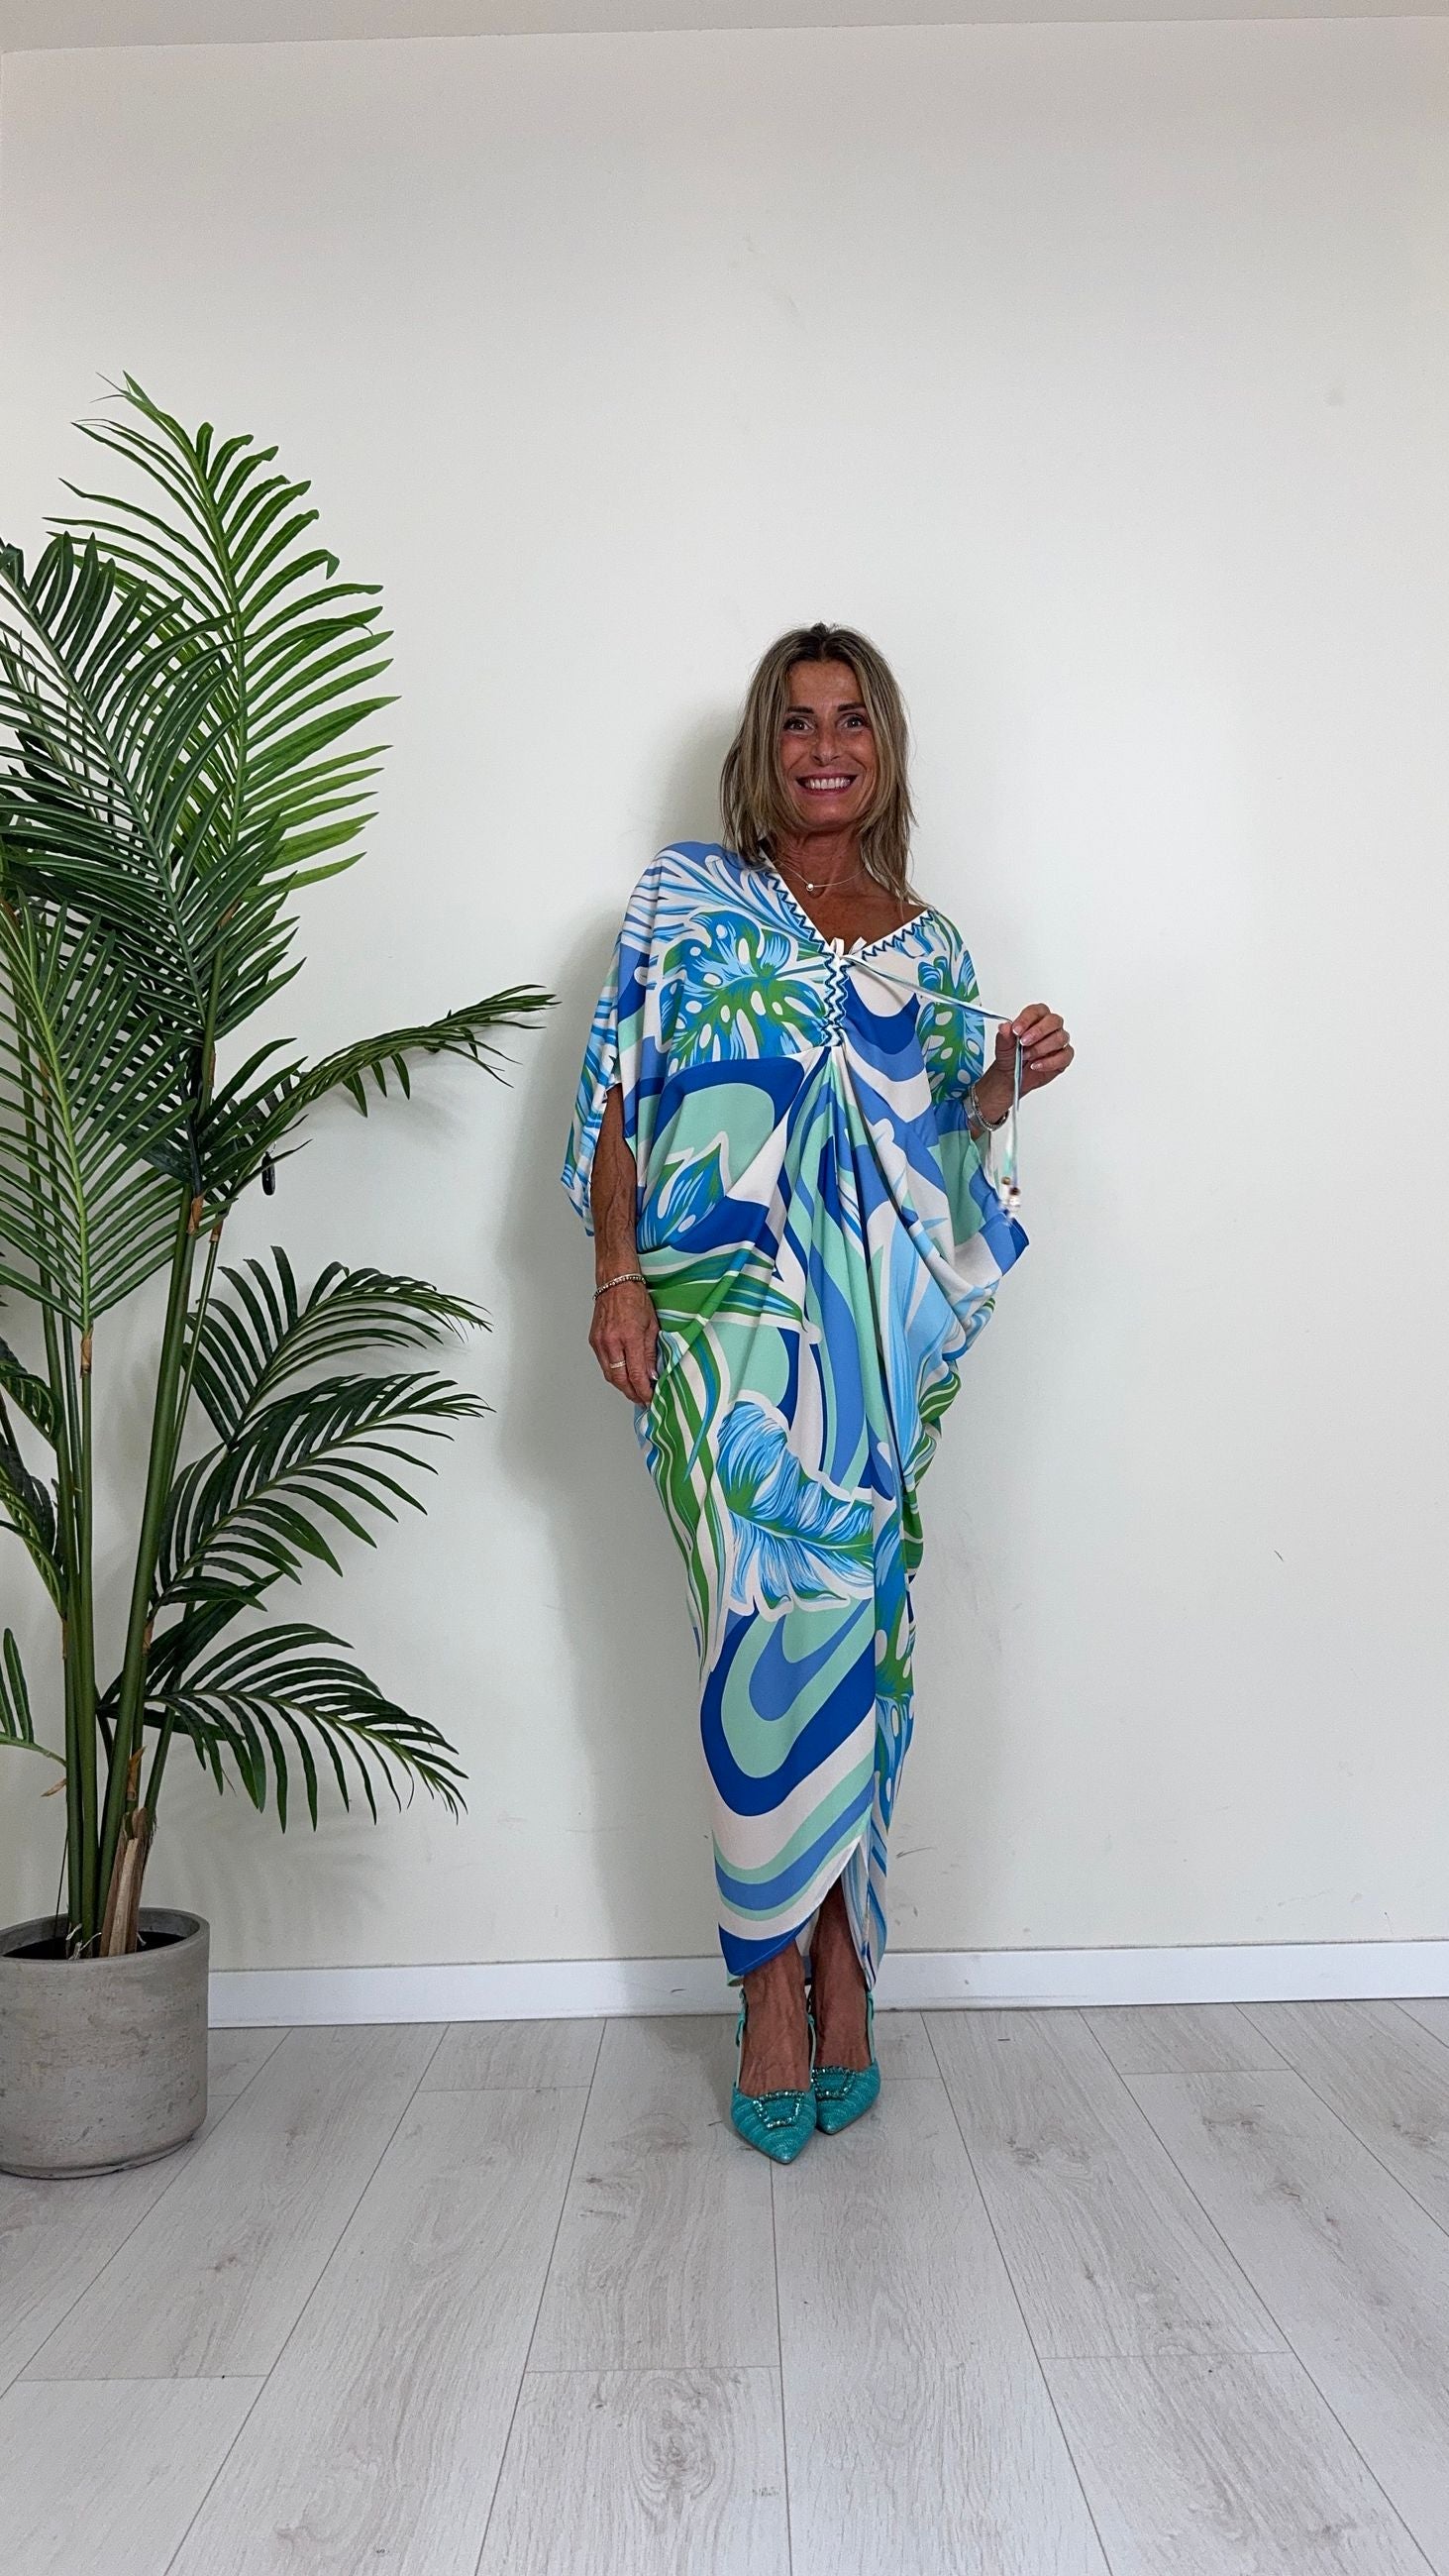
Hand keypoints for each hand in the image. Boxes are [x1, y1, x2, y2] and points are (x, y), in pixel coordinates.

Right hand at [589, 1278, 658, 1404]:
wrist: (615, 1282)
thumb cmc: (635, 1298)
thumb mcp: (652, 1325)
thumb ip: (651, 1353)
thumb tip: (653, 1374)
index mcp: (629, 1336)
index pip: (636, 1374)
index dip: (643, 1391)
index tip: (650, 1398)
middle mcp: (611, 1342)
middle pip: (620, 1380)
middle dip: (632, 1393)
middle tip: (642, 1400)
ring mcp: (600, 1342)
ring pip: (610, 1375)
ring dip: (622, 1386)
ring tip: (634, 1391)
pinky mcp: (594, 1341)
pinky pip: (604, 1365)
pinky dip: (614, 1374)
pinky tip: (623, 1376)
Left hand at [995, 1003, 1072, 1097]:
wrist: (1012, 1075)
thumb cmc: (1011, 1055)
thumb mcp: (1003, 1046)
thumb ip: (1005, 1036)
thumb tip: (1005, 1027)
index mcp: (1036, 1018)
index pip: (1036, 1011)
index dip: (1026, 1019)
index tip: (1016, 1030)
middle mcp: (1050, 1027)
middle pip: (1054, 1021)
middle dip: (1038, 1032)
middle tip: (1023, 1042)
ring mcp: (1059, 1042)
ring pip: (1060, 1038)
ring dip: (1041, 1048)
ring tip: (1026, 1056)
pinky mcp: (1064, 1057)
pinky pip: (1064, 1056)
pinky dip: (1049, 1062)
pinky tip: (1036, 1065)